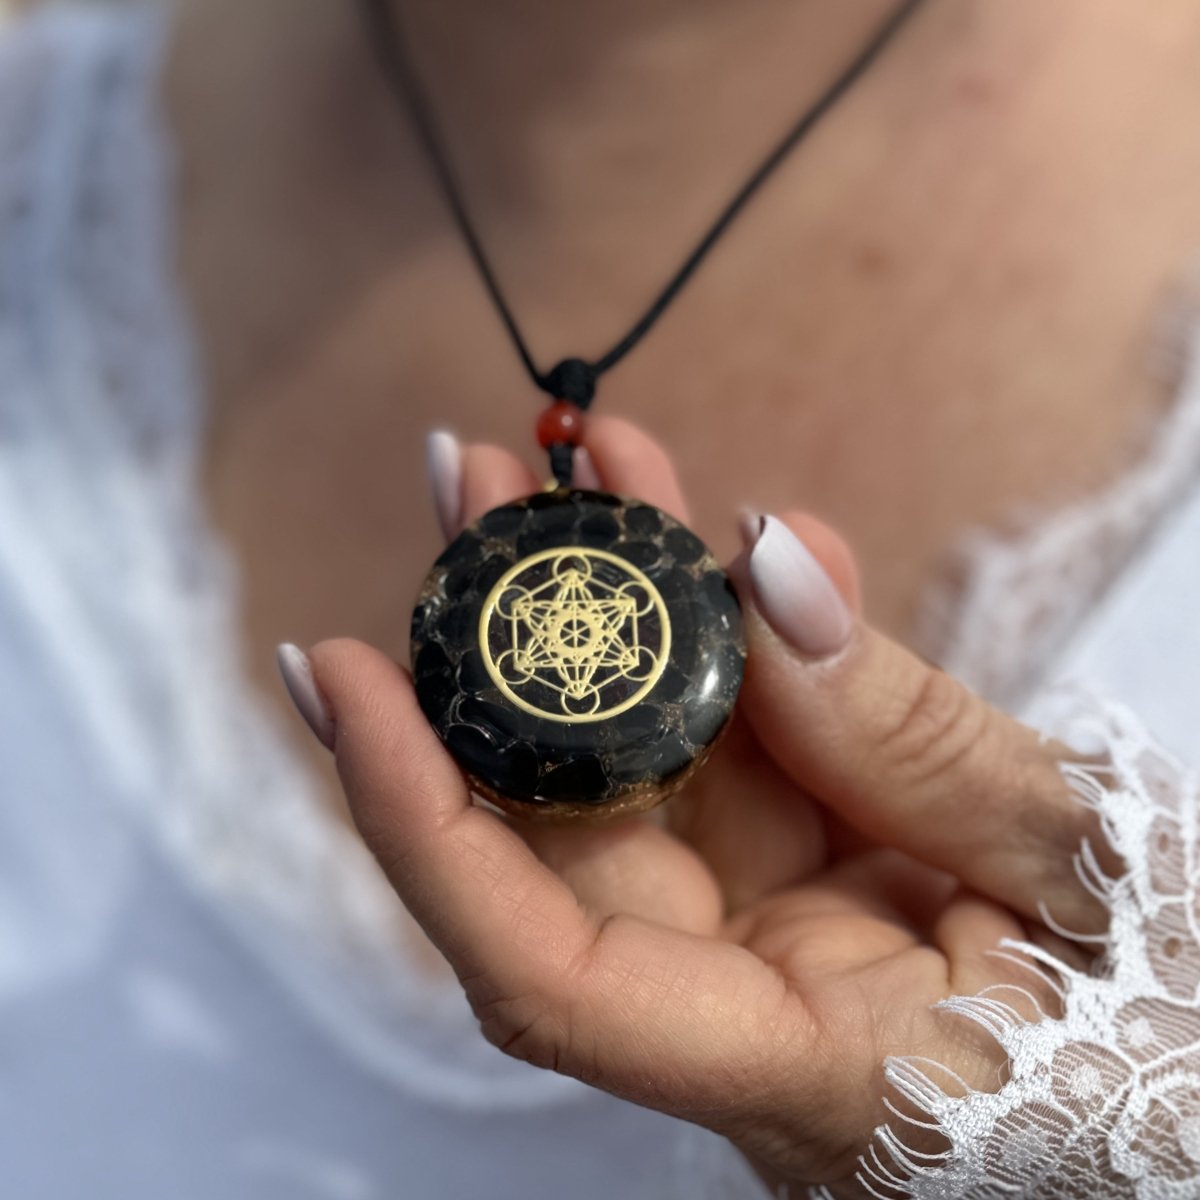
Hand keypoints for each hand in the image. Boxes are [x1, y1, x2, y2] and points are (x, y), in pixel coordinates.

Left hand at [295, 419, 1104, 1194]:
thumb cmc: (1167, 1025)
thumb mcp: (1081, 874)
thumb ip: (924, 740)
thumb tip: (768, 564)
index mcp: (800, 1069)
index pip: (549, 975)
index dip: (425, 825)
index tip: (342, 675)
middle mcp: (737, 1005)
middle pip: (557, 833)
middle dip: (495, 652)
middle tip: (467, 486)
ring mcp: (760, 930)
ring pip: (629, 765)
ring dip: (589, 611)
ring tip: (548, 465)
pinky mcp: (793, 868)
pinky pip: (717, 740)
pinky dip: (694, 629)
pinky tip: (669, 518)